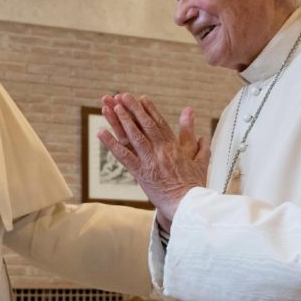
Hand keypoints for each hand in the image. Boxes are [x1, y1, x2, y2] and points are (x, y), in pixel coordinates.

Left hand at [97, 93, 209, 225]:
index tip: (142, 98)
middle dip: (133, 109)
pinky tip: (101, 133)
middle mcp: (160, 150)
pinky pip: (124, 156)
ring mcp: (150, 161)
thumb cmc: (194, 185)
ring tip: (111, 107)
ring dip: (121, 120)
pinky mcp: (141, 174)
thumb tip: (194, 121)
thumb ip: (194, 137)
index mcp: (174, 147)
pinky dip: (111, 144)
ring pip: (133, 136)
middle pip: (145, 125)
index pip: (160, 123)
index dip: (150, 109)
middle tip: (123, 96)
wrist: (189, 205)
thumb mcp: (199, 158)